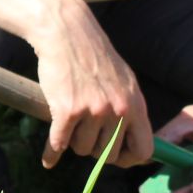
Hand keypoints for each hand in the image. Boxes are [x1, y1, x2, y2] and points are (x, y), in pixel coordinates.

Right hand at [34, 13, 151, 169]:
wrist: (67, 32)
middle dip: (95, 150)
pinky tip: (49, 158)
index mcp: (135, 104)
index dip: (129, 159)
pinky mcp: (67, 110)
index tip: (117, 157)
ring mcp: (93, 111)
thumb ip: (129, 110)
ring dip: (74, 141)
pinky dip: (51, 153)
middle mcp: (118, 110)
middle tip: (86, 135)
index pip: (144, 150)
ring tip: (71, 122)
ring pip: (82, 149)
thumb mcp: (123, 81)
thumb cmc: (93, 56)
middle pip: (108, 155)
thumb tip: (135, 144)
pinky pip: (59, 144)